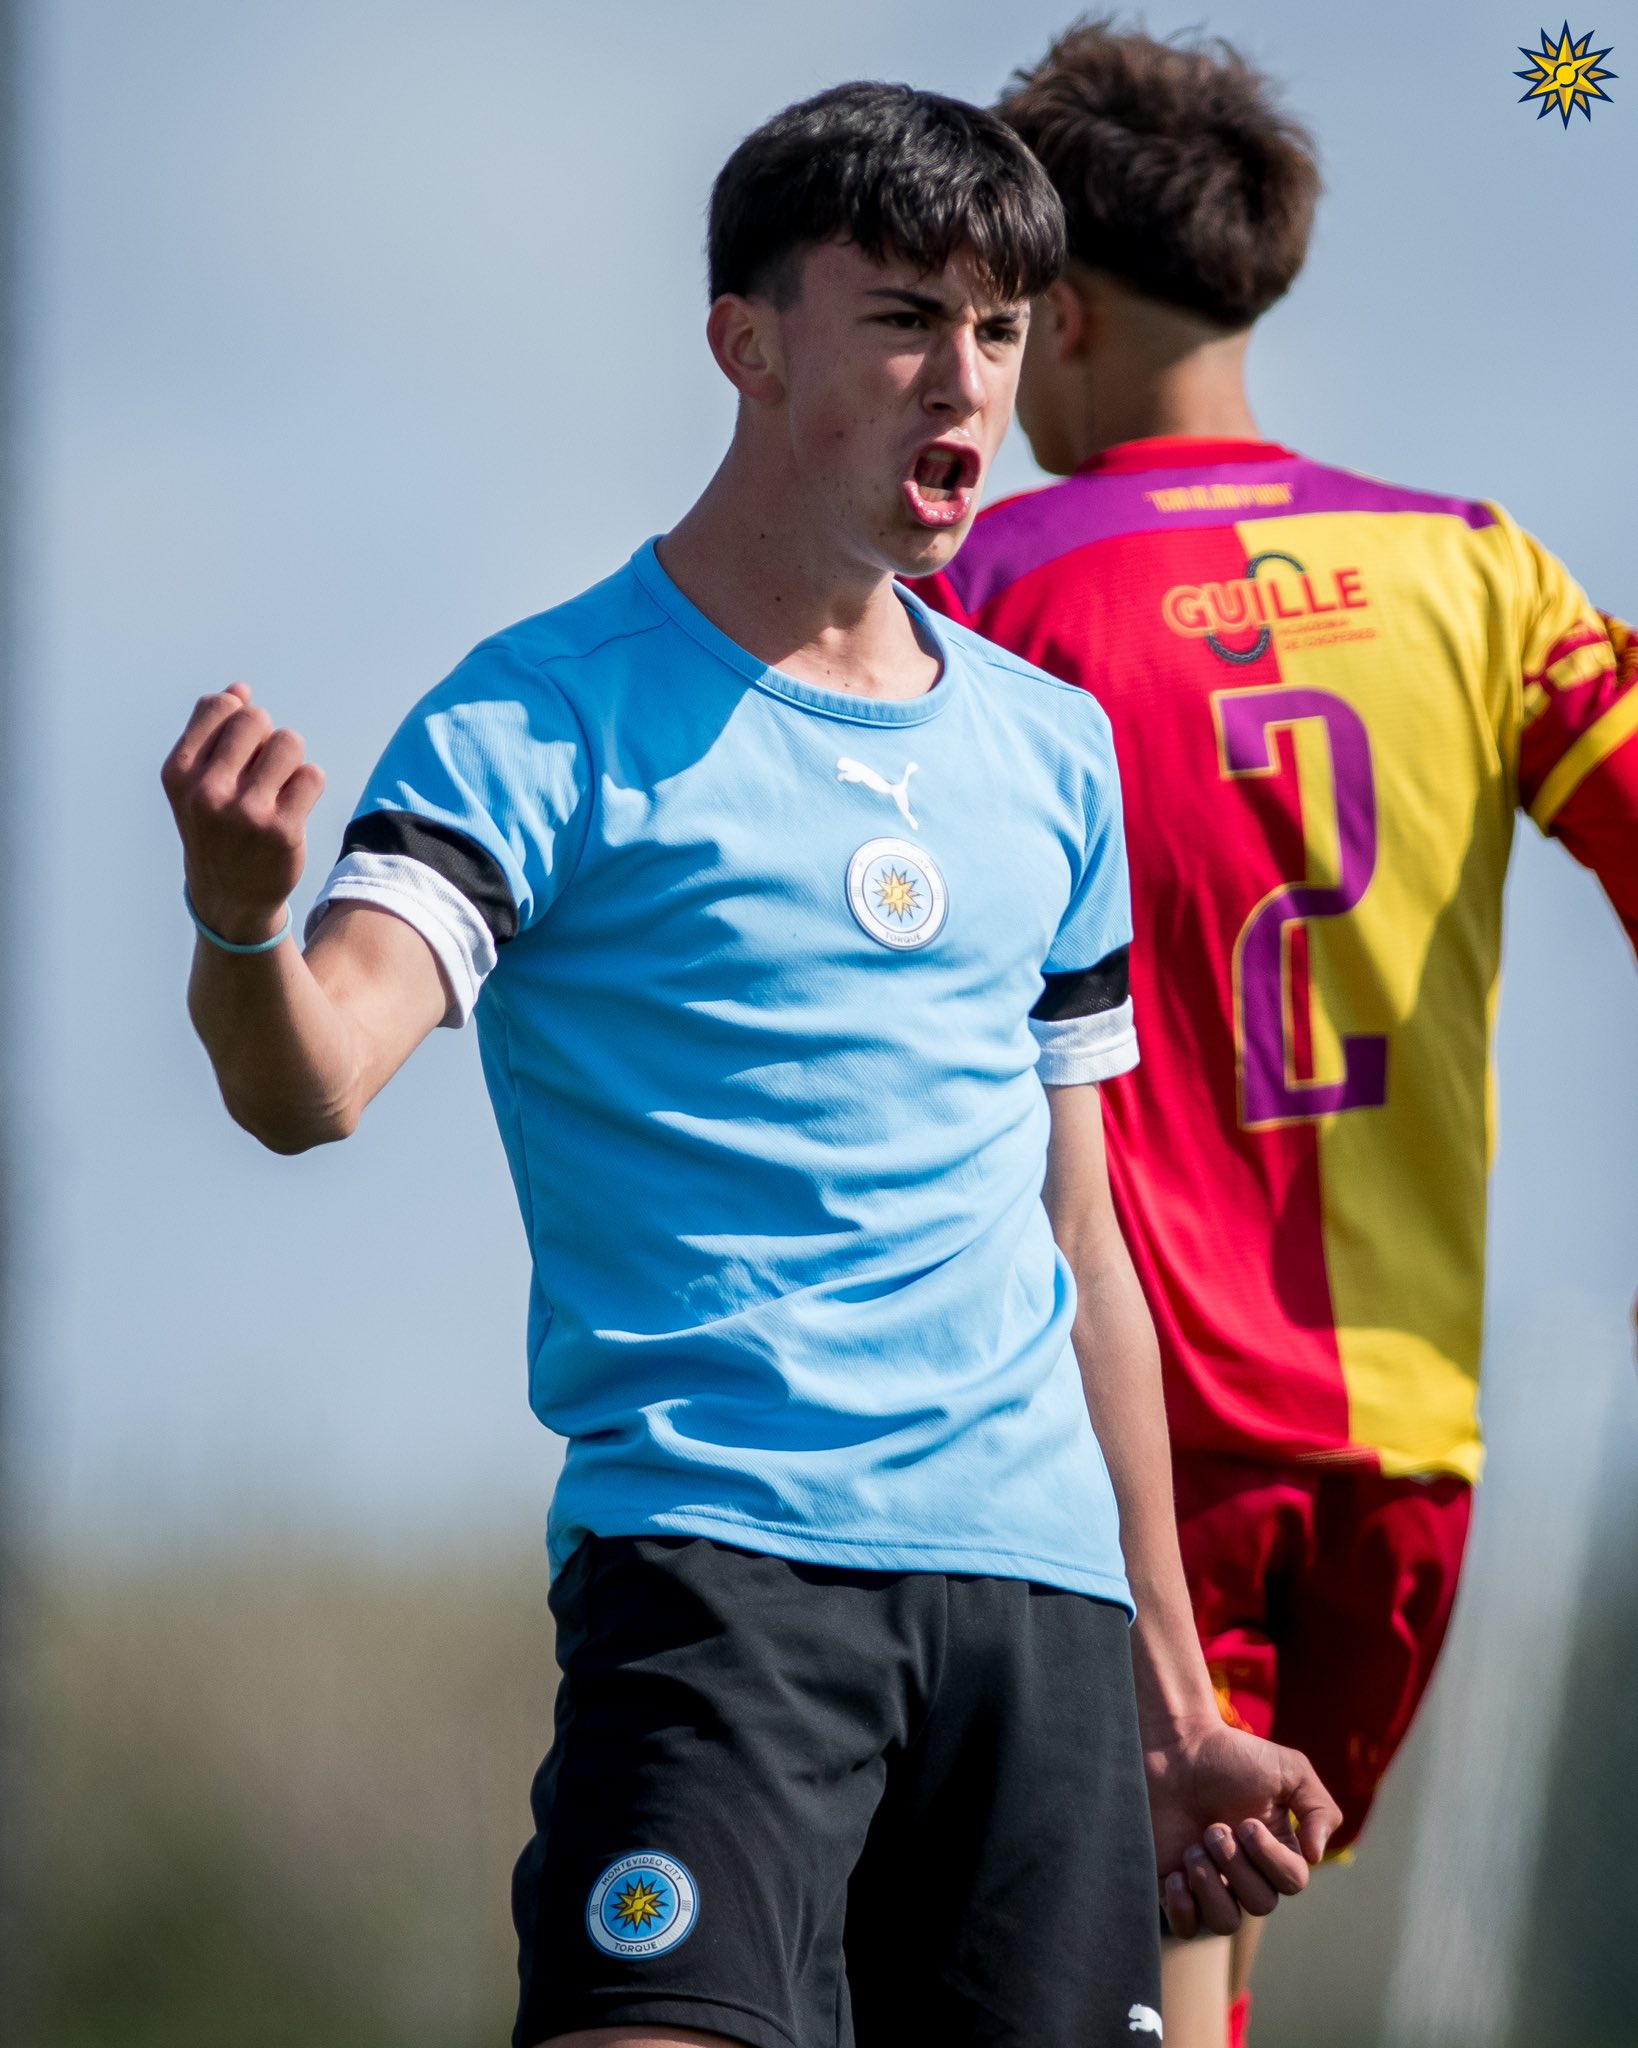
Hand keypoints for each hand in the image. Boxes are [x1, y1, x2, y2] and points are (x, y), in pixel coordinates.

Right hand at [161, 683, 324, 944]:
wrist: (229, 897)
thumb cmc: (215, 828)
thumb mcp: (197, 782)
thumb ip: (212, 732)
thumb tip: (239, 689)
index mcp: (179, 772)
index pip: (221, 706)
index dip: (240, 718)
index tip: (238, 749)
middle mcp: (208, 791)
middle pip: (257, 718)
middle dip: (266, 737)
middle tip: (262, 770)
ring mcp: (246, 812)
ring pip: (289, 742)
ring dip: (291, 759)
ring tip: (279, 786)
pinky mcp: (282, 830)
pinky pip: (312, 775)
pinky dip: (309, 785)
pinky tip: (293, 805)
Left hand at [1145, 1713, 1338, 1938]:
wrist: (1172, 1746)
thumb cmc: (1229, 1755)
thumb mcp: (1289, 1769)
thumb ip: (1319, 1808)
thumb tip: (1316, 1857)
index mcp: (1275, 1848)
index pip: (1292, 1882)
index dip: (1271, 1859)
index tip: (1247, 1823)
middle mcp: (1245, 1871)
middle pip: (1260, 1904)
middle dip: (1235, 1864)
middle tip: (1213, 1827)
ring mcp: (1209, 1880)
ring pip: (1225, 1923)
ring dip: (1210, 1885)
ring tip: (1193, 1848)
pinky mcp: (1172, 1885)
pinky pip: (1186, 1927)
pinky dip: (1183, 1909)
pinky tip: (1177, 1874)